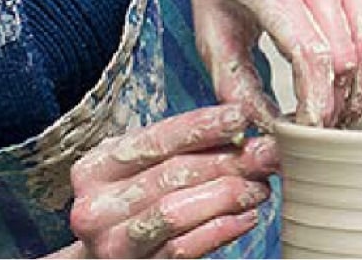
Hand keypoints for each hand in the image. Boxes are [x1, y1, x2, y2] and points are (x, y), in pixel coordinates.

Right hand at [64, 105, 277, 257]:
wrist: (100, 256)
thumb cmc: (127, 203)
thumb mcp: (139, 168)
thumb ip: (178, 149)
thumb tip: (238, 128)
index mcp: (95, 168)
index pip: (155, 140)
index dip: (201, 126)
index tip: (240, 115)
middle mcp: (97, 206)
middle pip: (171, 175)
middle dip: (226, 161)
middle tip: (265, 154)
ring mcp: (114, 243)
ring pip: (175, 213)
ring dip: (226, 196)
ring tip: (259, 186)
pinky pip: (182, 250)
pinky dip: (219, 231)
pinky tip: (245, 217)